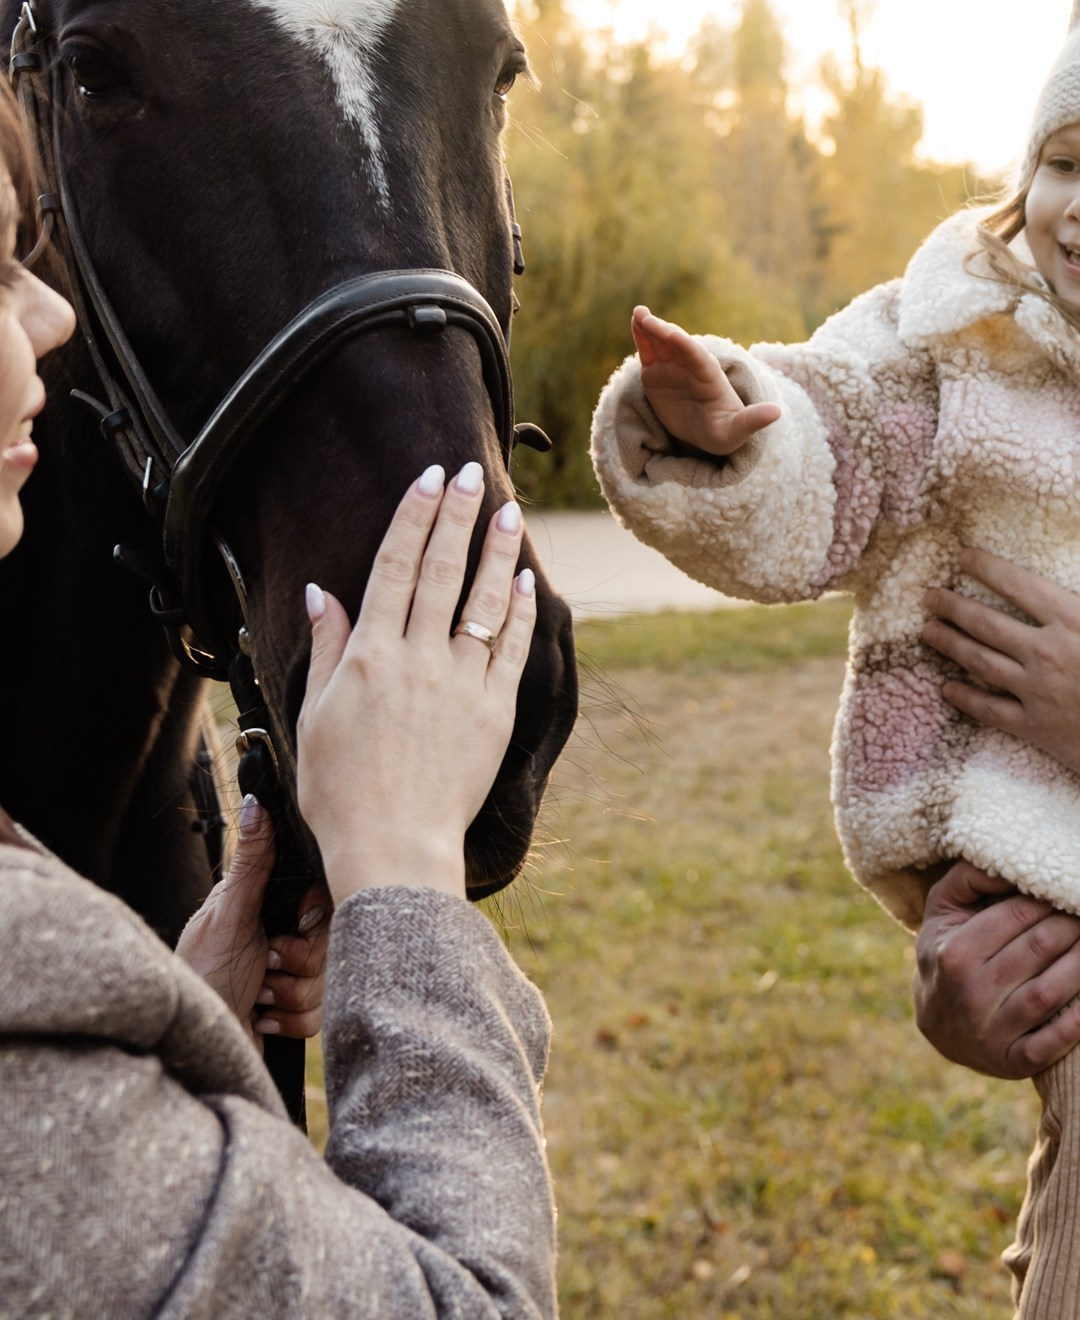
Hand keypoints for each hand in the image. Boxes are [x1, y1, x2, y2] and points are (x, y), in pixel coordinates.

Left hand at [175, 793, 329, 1040]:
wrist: (196, 1049)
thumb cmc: (204, 978)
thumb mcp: (228, 916)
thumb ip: (252, 864)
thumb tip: (256, 803)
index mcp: (268, 903)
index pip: (324, 897)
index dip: (316, 917)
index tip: (297, 924)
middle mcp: (282, 934)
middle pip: (332, 942)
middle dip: (300, 963)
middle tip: (266, 965)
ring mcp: (289, 973)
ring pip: (329, 979)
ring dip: (291, 996)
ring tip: (258, 995)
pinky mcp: (293, 1008)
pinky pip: (321, 1012)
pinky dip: (290, 1021)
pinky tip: (262, 1017)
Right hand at [296, 463, 537, 905]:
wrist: (393, 848)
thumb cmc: (340, 792)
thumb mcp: (315, 716)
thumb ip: (327, 648)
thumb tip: (322, 592)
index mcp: (369, 657)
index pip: (395, 567)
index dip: (413, 518)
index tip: (429, 478)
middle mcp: (417, 660)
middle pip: (441, 571)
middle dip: (457, 515)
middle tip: (473, 471)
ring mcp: (460, 683)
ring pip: (482, 601)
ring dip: (496, 551)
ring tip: (509, 510)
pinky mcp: (494, 710)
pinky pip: (511, 648)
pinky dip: (518, 611)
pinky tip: (524, 581)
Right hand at [633, 307, 779, 455]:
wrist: (707, 433)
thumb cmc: (725, 432)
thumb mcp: (737, 432)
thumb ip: (752, 421)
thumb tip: (777, 413)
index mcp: (710, 379)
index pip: (698, 360)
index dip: (686, 347)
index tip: (673, 335)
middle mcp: (692, 368)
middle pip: (677, 347)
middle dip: (663, 332)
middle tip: (647, 318)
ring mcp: (674, 368)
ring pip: (662, 344)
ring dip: (651, 328)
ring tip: (639, 313)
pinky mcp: (657, 372)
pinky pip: (649, 351)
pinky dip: (642, 336)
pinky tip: (636, 321)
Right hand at [913, 862, 1079, 1077]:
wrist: (936, 1022)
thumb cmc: (949, 951)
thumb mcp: (944, 909)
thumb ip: (972, 877)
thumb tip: (1013, 863)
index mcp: (954, 952)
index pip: (1018, 915)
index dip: (1051, 899)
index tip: (1073, 890)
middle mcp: (969, 994)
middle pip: (1038, 949)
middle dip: (1073, 926)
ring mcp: (988, 1033)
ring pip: (1047, 993)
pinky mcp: (1007, 1063)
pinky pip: (1044, 1049)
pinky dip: (1072, 1030)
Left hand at [922, 520, 1079, 786]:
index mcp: (1074, 618)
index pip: (1017, 583)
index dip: (985, 567)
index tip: (961, 557)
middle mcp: (1046, 651)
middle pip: (986, 622)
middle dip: (953, 606)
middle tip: (929, 596)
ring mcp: (1037, 691)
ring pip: (980, 662)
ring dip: (950, 644)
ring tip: (927, 631)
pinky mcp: (1036, 727)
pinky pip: (990, 710)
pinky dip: (965, 698)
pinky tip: (948, 689)